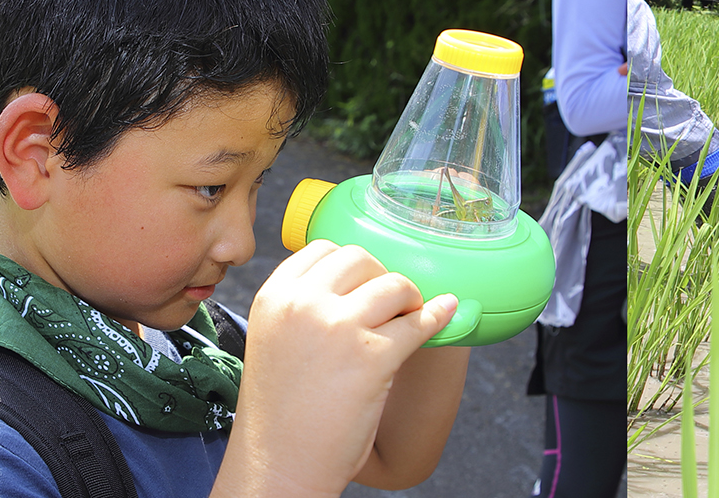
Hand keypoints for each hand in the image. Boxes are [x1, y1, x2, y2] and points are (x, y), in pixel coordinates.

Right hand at [217, 240, 458, 497]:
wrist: (278, 469)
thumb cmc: (280, 414)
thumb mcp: (274, 341)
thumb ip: (304, 306)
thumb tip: (360, 281)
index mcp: (274, 297)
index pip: (323, 249)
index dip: (351, 266)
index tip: (363, 283)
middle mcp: (303, 304)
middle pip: (362, 259)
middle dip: (381, 278)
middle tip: (388, 306)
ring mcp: (339, 327)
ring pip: (395, 285)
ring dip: (408, 301)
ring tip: (406, 321)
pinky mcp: (373, 356)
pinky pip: (419, 323)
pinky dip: (437, 318)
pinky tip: (444, 315)